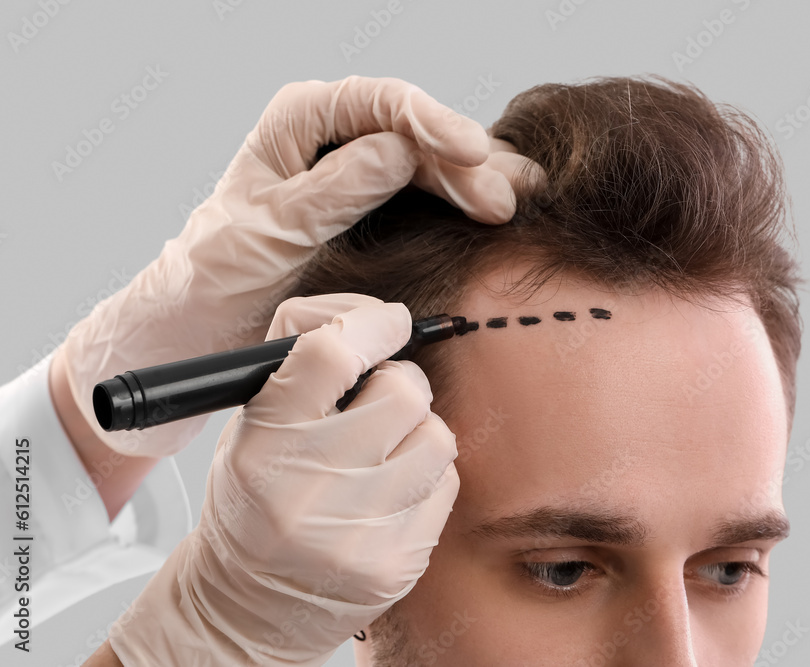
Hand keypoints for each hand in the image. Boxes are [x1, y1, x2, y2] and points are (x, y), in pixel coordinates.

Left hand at [55, 75, 542, 458]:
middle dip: (466, 163)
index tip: (472, 153)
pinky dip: (467, 203)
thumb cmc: (218, 276)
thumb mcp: (269, 234)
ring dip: (478, 182)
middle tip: (506, 202)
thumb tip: (398, 151)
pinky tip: (503, 210)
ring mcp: (361, 170)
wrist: (203, 324)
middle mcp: (336, 135)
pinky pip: (431, 193)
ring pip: (434, 162)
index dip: (432, 123)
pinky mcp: (379, 208)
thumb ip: (331, 191)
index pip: (379, 103)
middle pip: (417, 134)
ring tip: (522, 202)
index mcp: (300, 121)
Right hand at [107, 293, 459, 664]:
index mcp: (263, 443)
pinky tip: (391, 493)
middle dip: (399, 382)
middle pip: (402, 390)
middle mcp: (307, 487)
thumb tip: (373, 315)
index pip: (329, 353)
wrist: (251, 604)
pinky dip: (426, 478)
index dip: (370, 323)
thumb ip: (304, 360)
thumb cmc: (258, 499)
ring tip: (385, 452)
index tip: (390, 321)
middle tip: (381, 399)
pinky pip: (446, 485)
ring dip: (418, 432)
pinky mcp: (396, 562)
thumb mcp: (252, 422)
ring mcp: (356, 531)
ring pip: (437, 436)